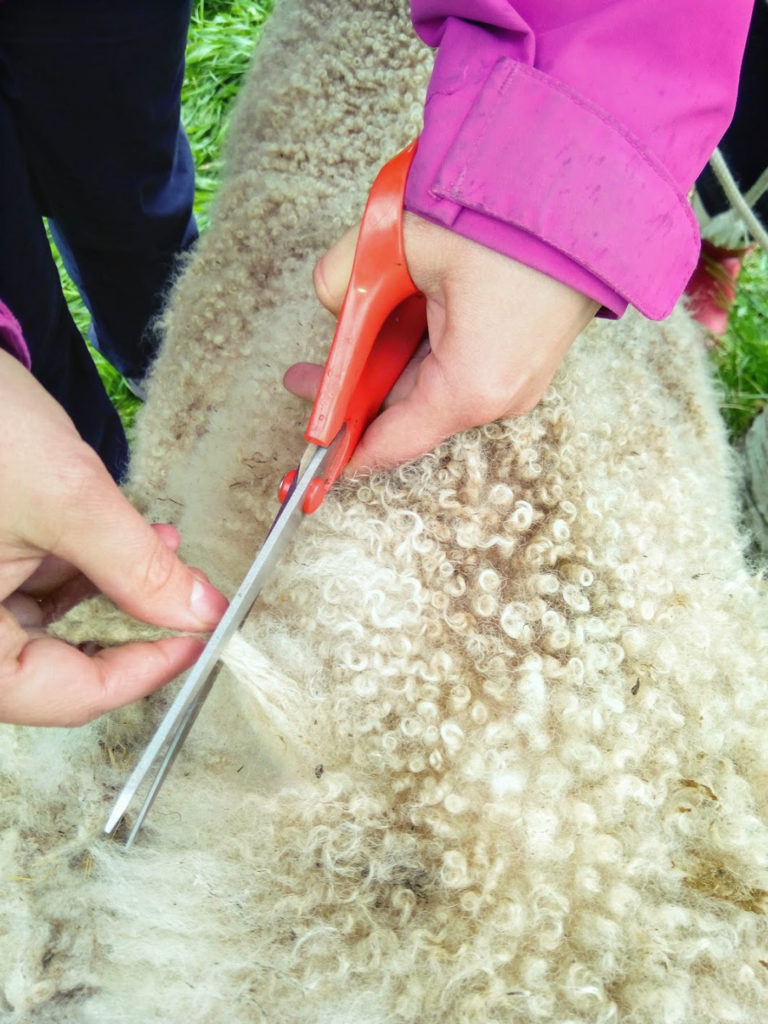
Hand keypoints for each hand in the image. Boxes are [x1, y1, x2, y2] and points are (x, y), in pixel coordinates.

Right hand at [0, 350, 227, 726]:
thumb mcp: (67, 499)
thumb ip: (137, 568)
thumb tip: (201, 614)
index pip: (62, 695)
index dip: (141, 673)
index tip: (198, 642)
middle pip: (57, 670)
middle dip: (132, 630)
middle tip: (189, 605)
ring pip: (53, 628)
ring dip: (118, 594)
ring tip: (166, 552)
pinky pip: (39, 589)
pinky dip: (90, 569)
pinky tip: (134, 538)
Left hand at [284, 213, 598, 470]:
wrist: (592, 180)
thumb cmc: (509, 214)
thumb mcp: (401, 238)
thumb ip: (343, 275)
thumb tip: (330, 298)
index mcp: (471, 385)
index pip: (390, 442)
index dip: (342, 445)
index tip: (310, 447)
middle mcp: (502, 395)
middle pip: (409, 411)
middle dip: (356, 390)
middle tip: (309, 370)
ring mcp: (522, 377)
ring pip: (434, 385)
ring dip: (391, 362)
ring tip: (358, 321)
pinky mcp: (531, 353)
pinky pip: (464, 365)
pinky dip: (426, 348)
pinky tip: (405, 312)